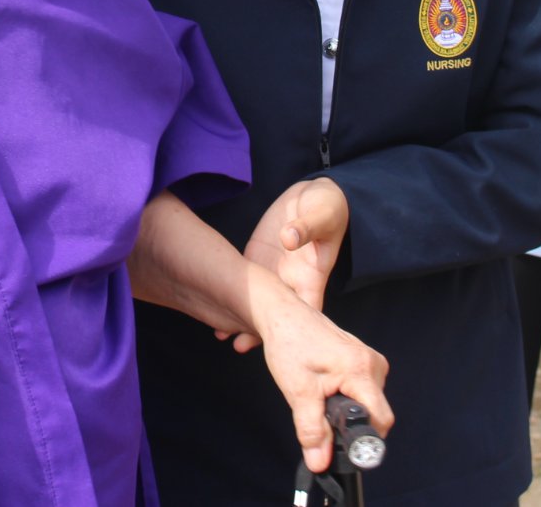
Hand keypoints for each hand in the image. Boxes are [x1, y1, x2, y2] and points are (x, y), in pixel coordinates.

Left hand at [221, 180, 349, 351]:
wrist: (313, 194)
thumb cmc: (327, 207)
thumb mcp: (322, 215)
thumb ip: (306, 227)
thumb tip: (288, 238)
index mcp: (312, 276)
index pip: (307, 311)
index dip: (295, 330)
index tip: (278, 344)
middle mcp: (291, 280)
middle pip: (277, 316)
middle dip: (260, 333)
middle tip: (238, 346)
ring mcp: (272, 272)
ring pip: (256, 304)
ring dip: (240, 320)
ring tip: (220, 335)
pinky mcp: (256, 258)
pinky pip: (243, 283)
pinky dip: (230, 297)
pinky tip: (213, 310)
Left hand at [245, 269, 392, 474]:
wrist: (282, 313)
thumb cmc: (289, 343)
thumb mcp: (298, 392)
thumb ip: (312, 430)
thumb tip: (320, 463)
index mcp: (362, 370)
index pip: (380, 419)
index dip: (363, 439)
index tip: (343, 448)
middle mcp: (372, 363)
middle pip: (373, 412)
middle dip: (348, 422)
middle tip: (320, 414)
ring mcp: (369, 359)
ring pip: (367, 401)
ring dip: (345, 408)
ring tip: (318, 395)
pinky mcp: (361, 357)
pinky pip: (361, 388)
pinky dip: (344, 396)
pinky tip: (323, 387)